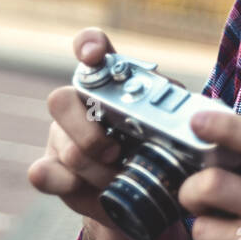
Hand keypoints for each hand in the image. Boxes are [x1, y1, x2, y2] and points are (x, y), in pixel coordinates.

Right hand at [27, 27, 189, 239]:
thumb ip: (179, 114)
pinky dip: (57, 180)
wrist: (144, 194)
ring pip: (65, 145)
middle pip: (62, 100)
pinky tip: (68, 183)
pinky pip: (43, 172)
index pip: (91, 48)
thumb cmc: (162, 148)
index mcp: (112, 82)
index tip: (94, 55)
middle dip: (88, 131)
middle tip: (116, 151)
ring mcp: (62, 136)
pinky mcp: (54, 169)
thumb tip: (197, 115)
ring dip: (95, 168)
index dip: (88, 45)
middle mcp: (80, 103)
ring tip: (119, 179)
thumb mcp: (175, 126)